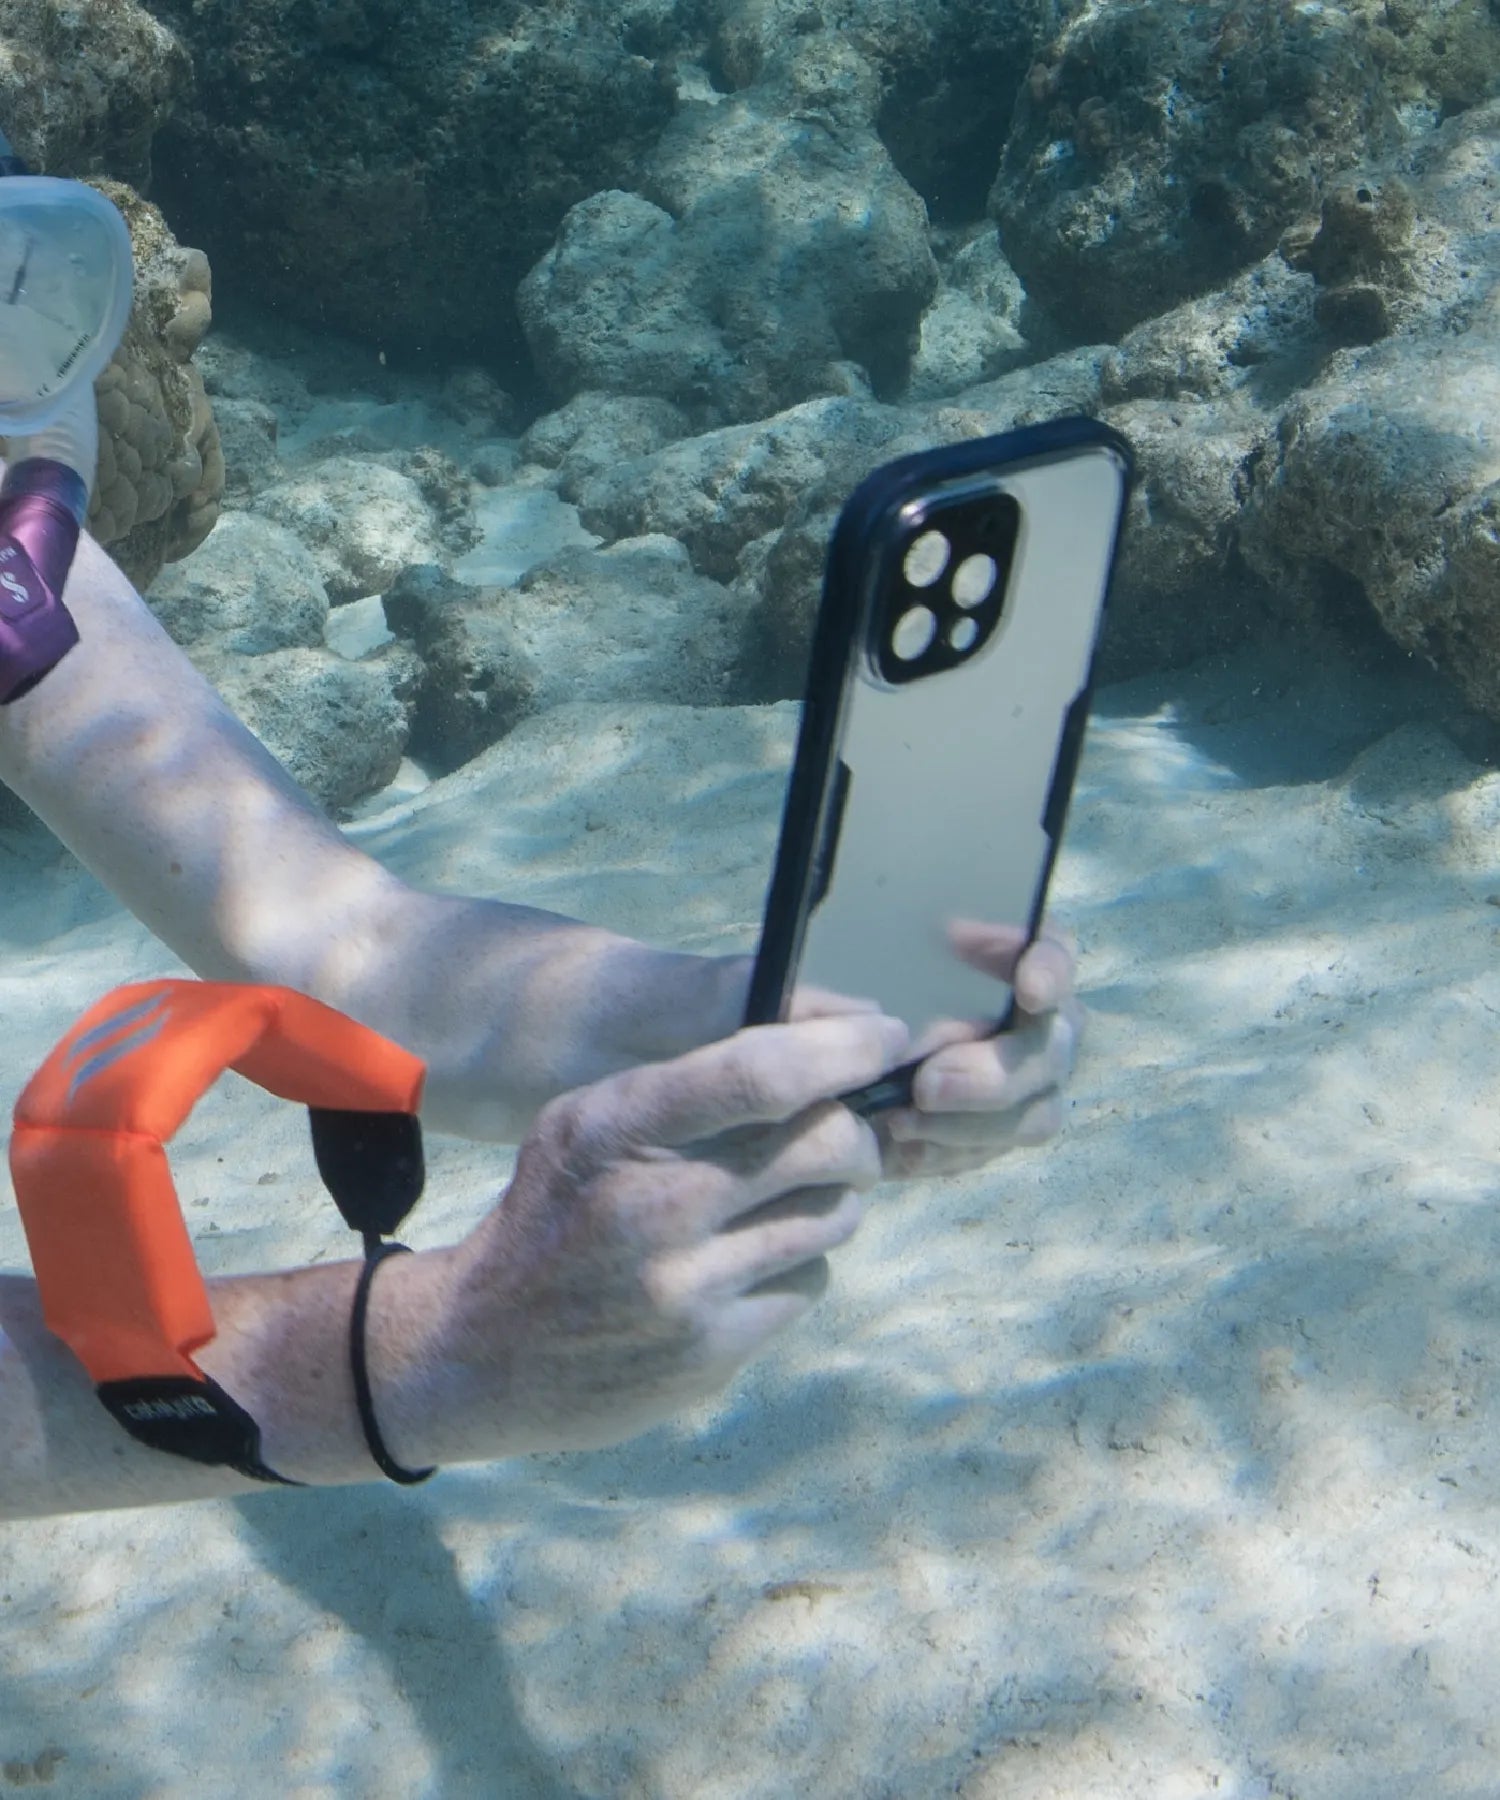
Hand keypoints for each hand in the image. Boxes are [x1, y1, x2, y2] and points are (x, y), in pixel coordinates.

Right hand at [432, 1009, 909, 1454]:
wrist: (477, 1350)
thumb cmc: (552, 1214)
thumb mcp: (584, 1126)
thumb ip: (682, 1090)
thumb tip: (816, 1054)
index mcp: (618, 1130)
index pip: (759, 1074)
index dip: (841, 1051)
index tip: (885, 1038)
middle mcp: (653, 1208)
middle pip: (825, 1145)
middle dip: (857, 1135)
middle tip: (847, 1139)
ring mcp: (686, 1290)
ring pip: (832, 1218)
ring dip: (828, 1205)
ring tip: (782, 1207)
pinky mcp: (710, 1352)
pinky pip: (808, 1284)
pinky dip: (795, 1268)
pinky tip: (747, 1268)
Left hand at [866, 922, 1082, 1180]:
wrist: (848, 1045)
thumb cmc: (868, 980)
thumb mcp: (872, 956)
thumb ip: (904, 948)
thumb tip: (933, 950)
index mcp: (1021, 959)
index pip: (1055, 955)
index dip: (1051, 972)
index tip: (1028, 991)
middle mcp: (1043, 1022)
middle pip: (1049, 1050)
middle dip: (992, 1074)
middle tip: (928, 1087)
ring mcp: (1033, 1083)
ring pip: (1034, 1115)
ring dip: (968, 1125)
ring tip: (901, 1124)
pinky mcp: (1002, 1131)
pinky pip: (992, 1151)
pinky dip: (946, 1152)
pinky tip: (901, 1150)